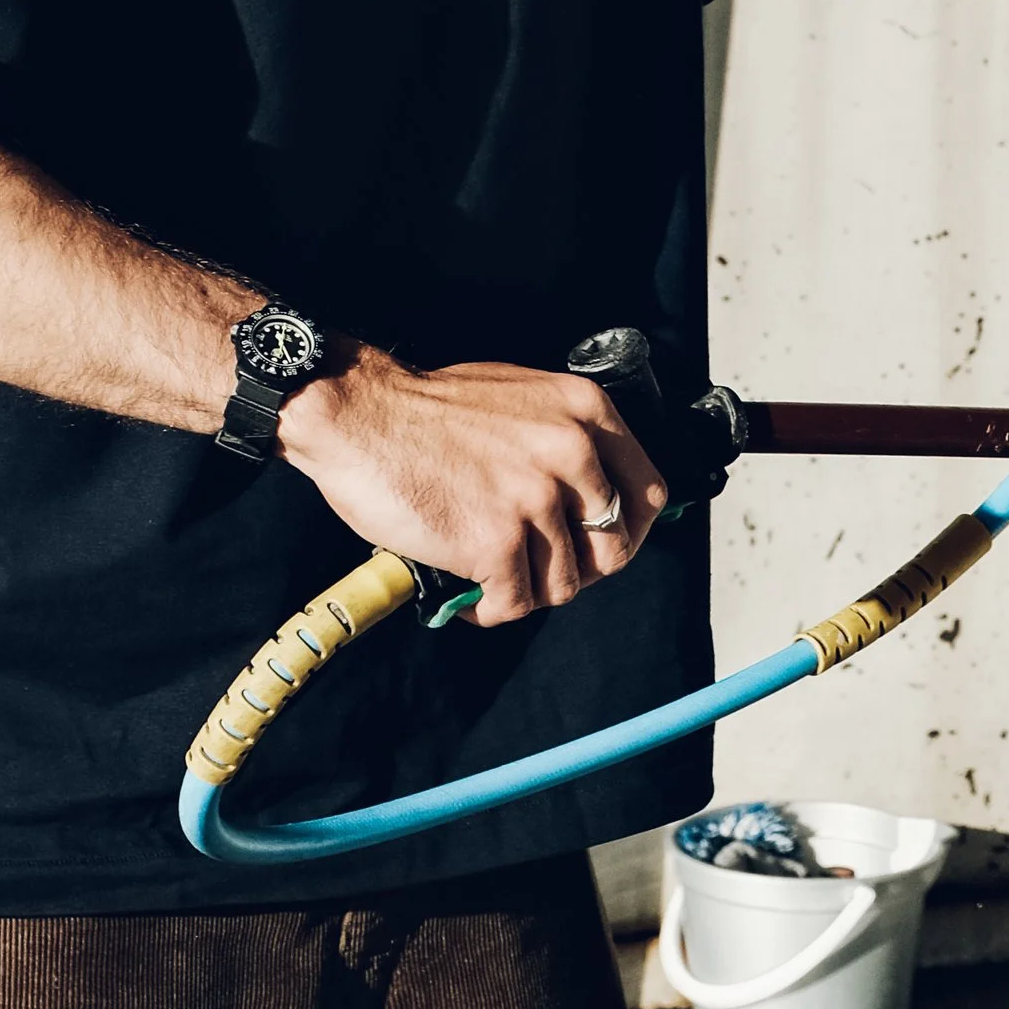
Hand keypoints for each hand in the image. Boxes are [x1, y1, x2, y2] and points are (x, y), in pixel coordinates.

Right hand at [278, 349, 667, 628]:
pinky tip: (468, 596)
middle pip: (613, 548)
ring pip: (564, 584)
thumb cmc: (428, 410)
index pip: (648, 493)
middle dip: (577, 569)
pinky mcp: (498, 542)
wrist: (360, 415)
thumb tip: (591, 497)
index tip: (598, 546)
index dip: (627, 531)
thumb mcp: (520, 398)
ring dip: (527, 591)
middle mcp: (573, 453)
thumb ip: (563, 437)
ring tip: (492, 580)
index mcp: (586, 413)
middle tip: (536, 569)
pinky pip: (514, 604)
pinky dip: (489, 610)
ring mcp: (537, 499)